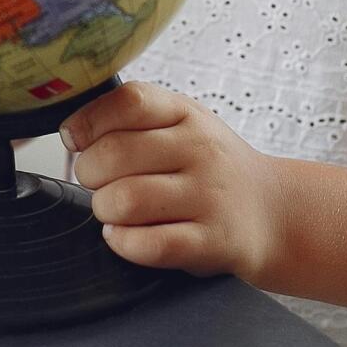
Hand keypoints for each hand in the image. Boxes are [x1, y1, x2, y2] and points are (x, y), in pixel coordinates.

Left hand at [60, 81, 282, 279]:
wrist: (274, 212)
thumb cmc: (212, 168)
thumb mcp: (183, 125)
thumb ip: (132, 119)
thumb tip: (72, 131)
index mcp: (187, 115)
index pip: (129, 101)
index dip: (89, 121)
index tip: (76, 138)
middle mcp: (201, 151)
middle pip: (115, 153)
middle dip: (89, 172)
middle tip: (98, 182)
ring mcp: (209, 197)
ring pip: (126, 200)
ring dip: (104, 209)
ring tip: (113, 210)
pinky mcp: (212, 242)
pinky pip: (149, 245)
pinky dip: (123, 242)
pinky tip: (125, 236)